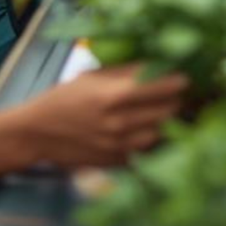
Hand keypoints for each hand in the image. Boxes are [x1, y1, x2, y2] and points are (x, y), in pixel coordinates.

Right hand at [11, 65, 186, 167]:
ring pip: (162, 132)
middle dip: (179, 100)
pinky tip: (156, 127)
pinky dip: (155, 138)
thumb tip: (160, 63)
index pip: (159, 87)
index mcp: (112, 96)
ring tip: (173, 108)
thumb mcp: (94, 76)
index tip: (187, 76)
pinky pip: (148, 150)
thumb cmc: (66, 97)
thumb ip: (128, 72)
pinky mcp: (117, 162)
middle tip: (184, 92)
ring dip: (170, 120)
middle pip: (167, 111)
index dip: (178, 81)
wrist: (37, 133)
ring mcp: (119, 147)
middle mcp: (118, 123)